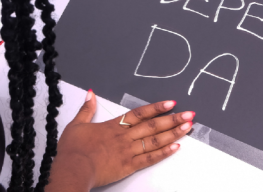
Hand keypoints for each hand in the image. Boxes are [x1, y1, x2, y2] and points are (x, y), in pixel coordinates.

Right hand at [47, 91, 193, 190]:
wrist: (73, 168)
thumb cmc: (73, 149)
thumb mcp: (77, 125)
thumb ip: (86, 109)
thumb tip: (90, 94)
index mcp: (113, 126)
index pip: (139, 113)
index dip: (156, 108)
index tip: (171, 103)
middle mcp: (124, 136)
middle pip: (153, 125)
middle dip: (172, 119)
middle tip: (189, 114)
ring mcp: (128, 151)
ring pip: (155, 140)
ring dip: (173, 133)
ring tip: (188, 127)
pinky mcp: (128, 166)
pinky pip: (150, 158)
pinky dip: (163, 153)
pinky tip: (176, 148)